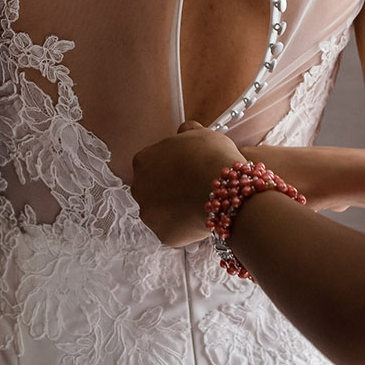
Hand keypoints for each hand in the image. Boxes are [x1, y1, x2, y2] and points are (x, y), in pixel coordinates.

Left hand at [132, 123, 243, 244]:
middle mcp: (139, 188)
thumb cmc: (212, 158)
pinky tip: (200, 217)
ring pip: (161, 212)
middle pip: (153, 189)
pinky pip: (174, 230)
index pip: (152, 162)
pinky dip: (185, 227)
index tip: (186, 168)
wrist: (225, 190)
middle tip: (193, 186)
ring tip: (198, 203)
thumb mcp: (201, 133)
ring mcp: (150, 214)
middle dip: (170, 188)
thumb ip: (187, 131)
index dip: (171, 165)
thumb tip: (185, 130)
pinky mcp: (163, 234)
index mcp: (143, 160)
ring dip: (176, 208)